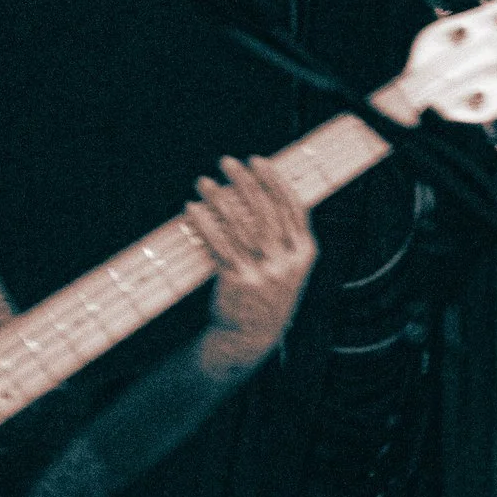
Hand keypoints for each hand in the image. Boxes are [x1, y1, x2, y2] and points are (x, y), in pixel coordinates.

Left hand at [185, 153, 316, 373]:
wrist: (251, 335)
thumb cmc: (267, 292)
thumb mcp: (288, 267)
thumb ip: (284, 236)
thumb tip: (265, 191)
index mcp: (304, 253)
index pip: (293, 207)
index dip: (275, 181)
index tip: (258, 160)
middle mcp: (287, 262)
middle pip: (264, 211)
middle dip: (245, 182)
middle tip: (227, 162)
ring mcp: (264, 273)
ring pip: (239, 226)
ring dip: (218, 199)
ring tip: (203, 181)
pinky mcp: (238, 282)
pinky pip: (218, 246)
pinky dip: (204, 224)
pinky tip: (192, 209)